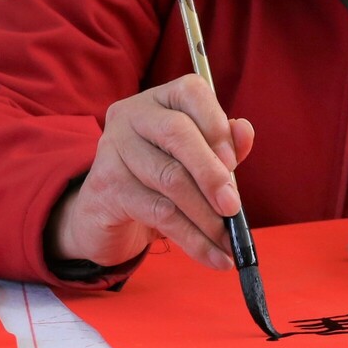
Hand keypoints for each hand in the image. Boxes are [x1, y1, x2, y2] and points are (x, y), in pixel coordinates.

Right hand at [45, 73, 256, 271]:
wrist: (102, 217)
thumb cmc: (155, 181)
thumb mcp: (194, 162)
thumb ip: (222, 147)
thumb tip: (245, 132)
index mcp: (159, 100)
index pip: (191, 92)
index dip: (216, 124)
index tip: (233, 162)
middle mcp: (131, 115)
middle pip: (177, 133)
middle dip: (211, 174)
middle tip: (233, 208)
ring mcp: (112, 149)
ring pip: (169, 178)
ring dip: (206, 216)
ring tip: (228, 241)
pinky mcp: (106, 188)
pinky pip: (157, 212)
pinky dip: (192, 238)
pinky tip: (212, 255)